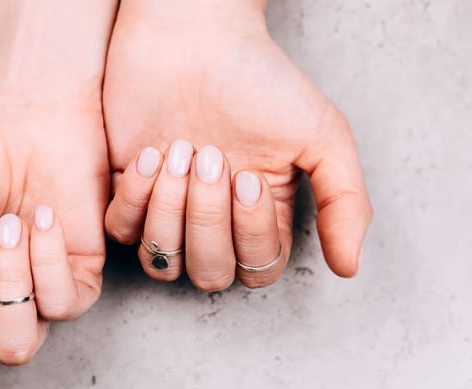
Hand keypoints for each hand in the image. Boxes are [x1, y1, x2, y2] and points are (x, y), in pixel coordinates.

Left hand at [102, 0, 371, 290]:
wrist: (192, 33)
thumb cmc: (259, 77)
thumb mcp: (322, 134)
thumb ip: (345, 202)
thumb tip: (350, 269)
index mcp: (262, 214)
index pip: (258, 268)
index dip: (251, 233)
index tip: (248, 175)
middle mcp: (215, 220)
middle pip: (210, 273)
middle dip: (207, 220)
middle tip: (210, 156)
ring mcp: (168, 209)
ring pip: (162, 261)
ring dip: (170, 210)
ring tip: (180, 149)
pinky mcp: (126, 192)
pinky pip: (122, 230)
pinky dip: (135, 196)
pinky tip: (150, 152)